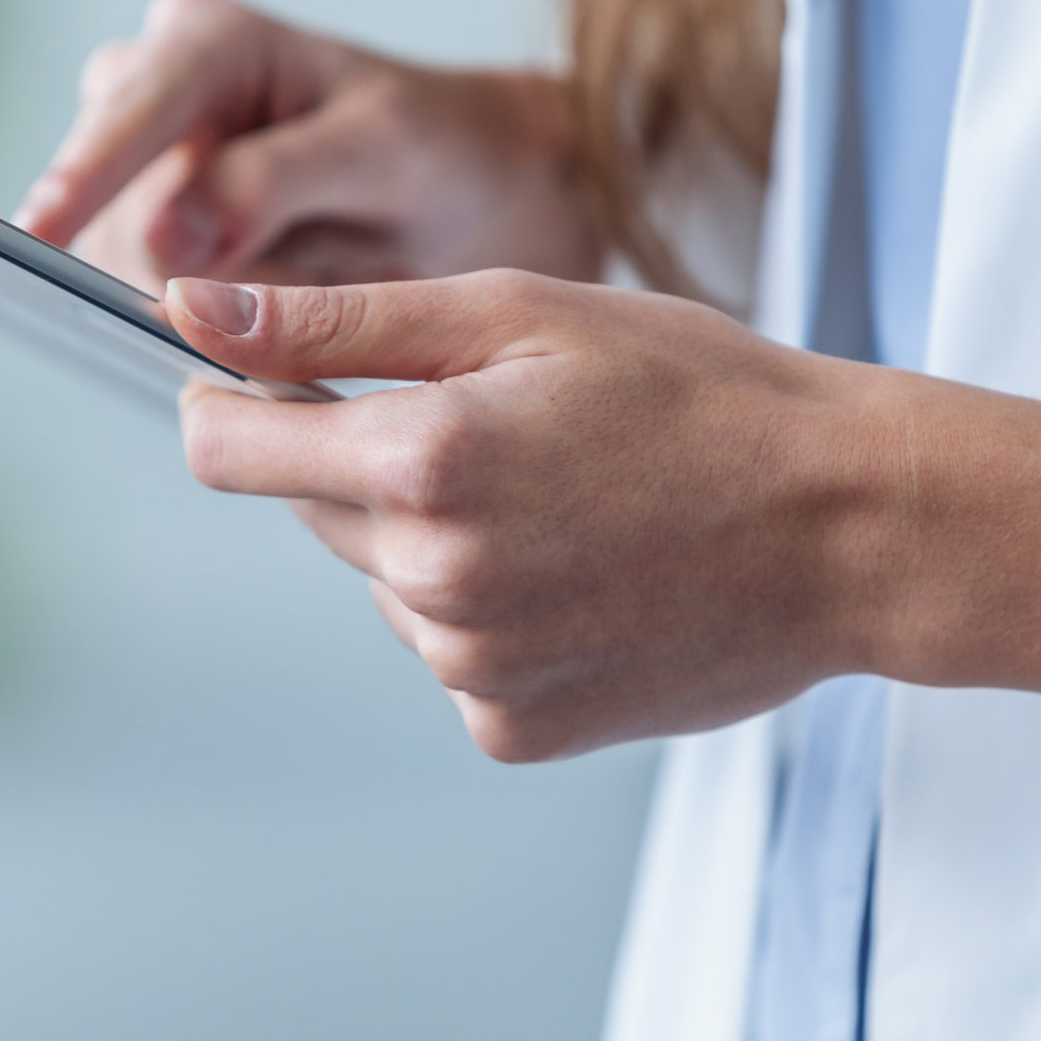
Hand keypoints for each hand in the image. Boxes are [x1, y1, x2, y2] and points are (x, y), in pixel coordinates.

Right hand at [17, 0, 600, 292]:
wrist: (476, 190)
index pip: (127, 110)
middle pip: (112, 202)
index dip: (82, 176)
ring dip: (207, 296)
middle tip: (297, 272)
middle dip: (182, 263)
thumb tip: (163, 230)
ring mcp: (143, 164)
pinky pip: (149, 296)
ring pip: (123, 261)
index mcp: (208, 40)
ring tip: (311, 267)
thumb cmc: (438, 151)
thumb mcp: (380, 153)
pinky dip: (212, 317)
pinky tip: (279, 292)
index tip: (38, 237)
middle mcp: (153, 87)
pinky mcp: (151, 234)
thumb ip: (269, 183)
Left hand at [164, 269, 1040, 762]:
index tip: (256, 378)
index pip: (225, 449)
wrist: (851, 526)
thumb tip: (189, 310)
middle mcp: (431, 582)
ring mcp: (472, 669)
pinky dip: (490, 613)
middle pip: (314, 512)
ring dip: (435, 540)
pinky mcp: (513, 730)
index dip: (228, 401)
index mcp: (422, 462)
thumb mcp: (519, 315)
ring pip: (387, 583)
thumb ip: (336, 321)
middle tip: (505, 425)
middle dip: (371, 461)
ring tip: (566, 502)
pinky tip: (582, 574)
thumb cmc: (702, 395)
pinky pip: (450, 655)